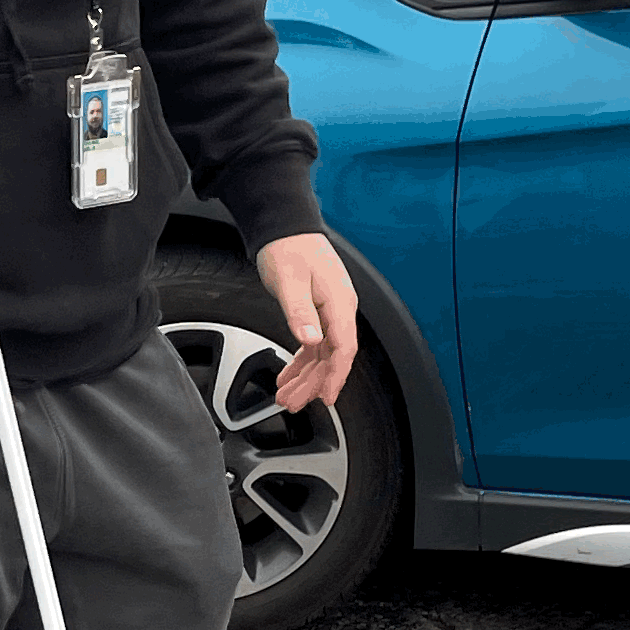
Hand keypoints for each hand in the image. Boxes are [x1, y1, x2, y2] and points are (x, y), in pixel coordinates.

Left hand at [255, 232, 358, 413]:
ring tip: (288, 396)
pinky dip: (301, 361)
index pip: (343, 348)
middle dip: (314, 383)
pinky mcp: (318, 310)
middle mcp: (339, 309)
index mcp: (339, 303)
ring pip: (322, 353)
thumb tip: (311, 340)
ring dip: (305, 376)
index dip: (336, 376)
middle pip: (332, 356)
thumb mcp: (290, 281)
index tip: (326, 397)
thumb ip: (300, 313)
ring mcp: (330, 310)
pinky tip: (290, 375)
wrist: (285, 227)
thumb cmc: (288, 247)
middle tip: (294, 403)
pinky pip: (314, 343)